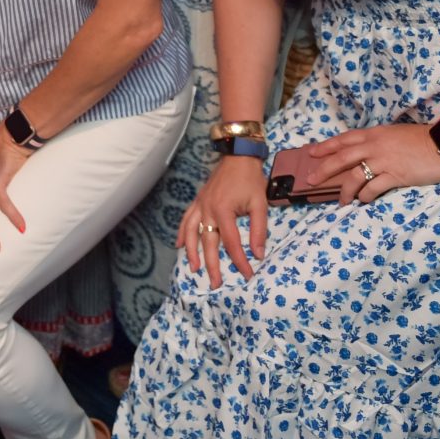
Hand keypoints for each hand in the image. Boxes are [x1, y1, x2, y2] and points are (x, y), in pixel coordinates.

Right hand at [179, 155, 268, 289]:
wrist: (238, 155)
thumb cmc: (250, 179)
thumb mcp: (260, 204)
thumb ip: (259, 230)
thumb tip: (259, 254)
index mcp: (224, 211)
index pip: (232, 243)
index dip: (240, 261)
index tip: (248, 274)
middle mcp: (208, 210)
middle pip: (208, 243)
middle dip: (212, 265)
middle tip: (216, 284)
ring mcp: (200, 205)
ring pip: (191, 233)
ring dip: (192, 252)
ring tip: (195, 269)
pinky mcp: (198, 201)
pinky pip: (186, 219)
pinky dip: (182, 233)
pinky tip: (179, 245)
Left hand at [307, 123, 439, 202]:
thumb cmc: (423, 139)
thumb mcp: (395, 135)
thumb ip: (380, 143)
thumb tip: (367, 153)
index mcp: (374, 134)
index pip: (343, 140)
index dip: (326, 146)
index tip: (311, 153)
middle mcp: (374, 146)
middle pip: (341, 157)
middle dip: (324, 169)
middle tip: (311, 180)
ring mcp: (384, 161)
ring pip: (354, 176)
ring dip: (344, 190)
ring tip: (341, 201)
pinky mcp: (396, 175)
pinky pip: (373, 187)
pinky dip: (365, 196)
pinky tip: (364, 200)